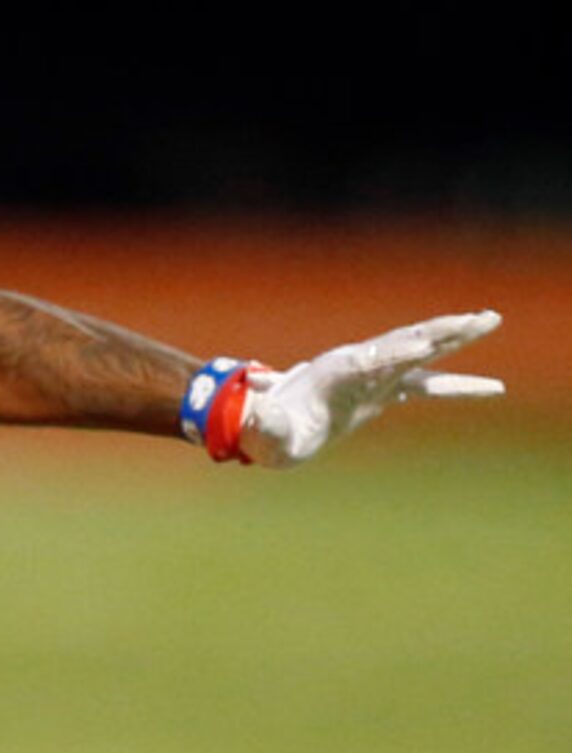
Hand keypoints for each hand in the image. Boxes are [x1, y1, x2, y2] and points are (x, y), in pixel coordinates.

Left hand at [238, 311, 502, 467]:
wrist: (269, 427)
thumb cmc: (269, 434)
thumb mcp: (266, 434)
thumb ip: (266, 422)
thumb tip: (259, 410)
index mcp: (333, 375)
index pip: (369, 361)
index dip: (392, 355)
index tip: (421, 347)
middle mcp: (359, 367)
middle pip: (404, 343)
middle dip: (437, 331)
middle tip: (474, 318)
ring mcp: (375, 378)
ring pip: (422, 352)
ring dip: (455, 337)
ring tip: (490, 320)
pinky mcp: (385, 392)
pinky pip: (429, 386)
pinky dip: (459, 385)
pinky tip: (494, 388)